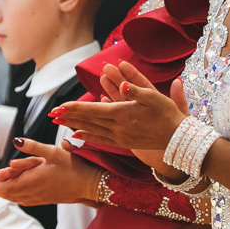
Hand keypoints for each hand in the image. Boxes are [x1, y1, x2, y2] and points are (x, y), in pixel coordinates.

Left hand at [0, 136, 99, 206]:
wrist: (88, 185)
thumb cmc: (72, 166)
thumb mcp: (52, 152)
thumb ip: (32, 147)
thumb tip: (16, 141)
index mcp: (30, 182)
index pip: (3, 187)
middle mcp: (31, 193)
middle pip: (5, 194)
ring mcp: (37, 199)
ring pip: (13, 198)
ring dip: (2, 193)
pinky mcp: (43, 200)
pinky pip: (22, 200)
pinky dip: (13, 196)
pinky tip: (11, 193)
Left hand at [51, 61, 182, 153]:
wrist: (178, 138)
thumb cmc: (167, 114)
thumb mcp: (155, 97)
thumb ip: (136, 89)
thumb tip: (121, 85)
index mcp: (122, 114)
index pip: (92, 110)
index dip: (75, 107)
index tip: (59, 106)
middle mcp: (118, 127)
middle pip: (87, 121)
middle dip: (69, 116)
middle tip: (51, 114)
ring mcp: (120, 137)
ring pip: (91, 130)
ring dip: (74, 125)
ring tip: (60, 122)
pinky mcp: (124, 143)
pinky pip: (101, 140)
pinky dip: (88, 137)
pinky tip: (78, 135)